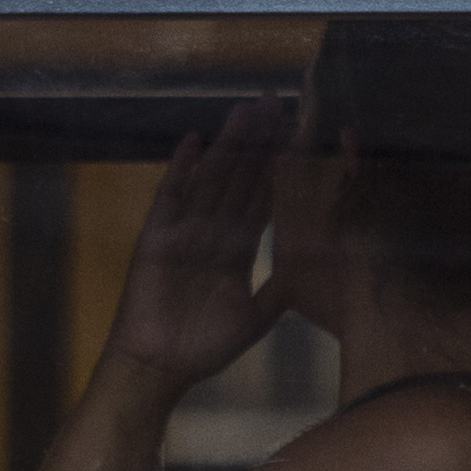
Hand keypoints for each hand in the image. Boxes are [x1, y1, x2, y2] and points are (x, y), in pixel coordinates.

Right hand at [102, 101, 290, 384]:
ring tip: (244, 110)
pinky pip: (169, 198)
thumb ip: (279, 290)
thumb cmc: (204, 349)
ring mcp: (183, 233)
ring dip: (227, 145)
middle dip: (258, 142)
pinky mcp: (157, 238)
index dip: (280, 167)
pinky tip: (192, 142)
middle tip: (277, 102)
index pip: (263, 199)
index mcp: (236, 252)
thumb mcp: (256, 319)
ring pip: (211, 180)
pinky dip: (180, 171)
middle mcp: (211, 235)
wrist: (160, 368)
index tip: (300, 136)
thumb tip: (314, 269)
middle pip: (239, 179)